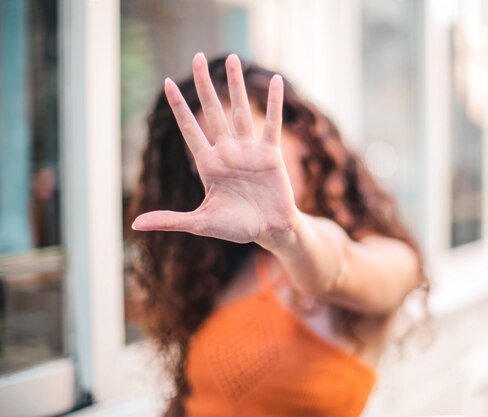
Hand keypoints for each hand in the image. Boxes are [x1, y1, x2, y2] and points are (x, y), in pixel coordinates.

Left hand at [132, 53, 299, 248]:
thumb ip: (170, 220)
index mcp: (208, 164)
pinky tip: (276, 80)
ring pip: (241, 110)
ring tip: (233, 57)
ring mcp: (248, 150)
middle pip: (213, 110)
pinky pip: (271, 123)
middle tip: (197, 57)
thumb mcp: (200, 223)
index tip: (166, 82)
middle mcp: (227, 151)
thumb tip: (135, 224)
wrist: (269, 231)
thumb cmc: (236, 228)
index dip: (178, 106)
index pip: (189, 128)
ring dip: (237, 84)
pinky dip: (274, 103)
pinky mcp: (270, 153)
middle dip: (205, 84)